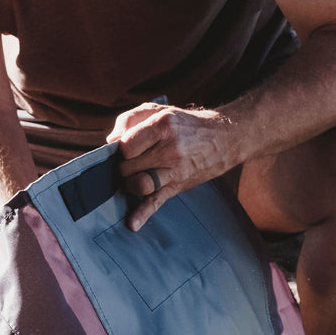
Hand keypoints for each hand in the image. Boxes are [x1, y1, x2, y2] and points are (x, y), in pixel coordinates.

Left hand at [106, 102, 237, 230]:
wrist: (224, 137)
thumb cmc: (184, 124)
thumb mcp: (157, 110)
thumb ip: (129, 120)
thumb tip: (110, 140)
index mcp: (162, 126)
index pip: (126, 145)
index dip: (121, 148)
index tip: (128, 148)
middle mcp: (170, 149)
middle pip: (128, 166)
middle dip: (125, 165)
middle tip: (134, 161)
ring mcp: (175, 170)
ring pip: (138, 184)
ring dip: (130, 183)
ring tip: (135, 176)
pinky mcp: (177, 186)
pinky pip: (156, 202)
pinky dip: (143, 214)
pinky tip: (133, 224)